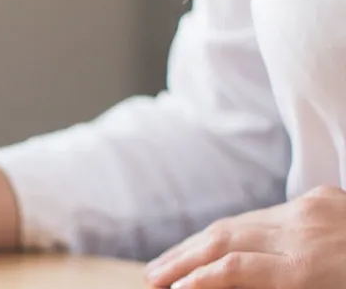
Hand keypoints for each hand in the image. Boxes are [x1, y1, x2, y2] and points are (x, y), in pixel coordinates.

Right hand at [145, 186, 345, 288]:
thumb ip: (271, 288)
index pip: (231, 270)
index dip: (194, 281)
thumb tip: (223, 282)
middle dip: (183, 259)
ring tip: (170, 261)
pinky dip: (237, 228)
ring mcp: (316, 208)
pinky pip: (270, 212)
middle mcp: (306, 231)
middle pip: (225, 238)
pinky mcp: (327, 198)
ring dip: (200, 242)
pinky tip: (218, 241)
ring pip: (241, 221)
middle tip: (151, 278)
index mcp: (309, 269)